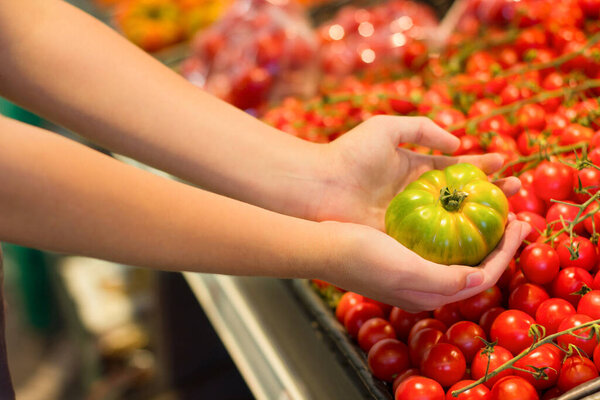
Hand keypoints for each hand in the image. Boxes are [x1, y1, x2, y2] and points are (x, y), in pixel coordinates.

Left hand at [313, 115, 519, 230]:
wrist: (317, 186)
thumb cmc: (349, 154)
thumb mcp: (386, 128)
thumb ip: (422, 128)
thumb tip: (456, 143)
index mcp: (414, 168)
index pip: (455, 167)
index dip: (480, 165)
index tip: (506, 163)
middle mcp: (416, 195)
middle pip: (460, 195)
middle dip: (490, 192)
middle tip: (519, 191)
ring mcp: (410, 219)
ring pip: (452, 221)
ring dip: (480, 219)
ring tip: (509, 216)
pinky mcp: (400, 239)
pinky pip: (433, 242)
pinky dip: (457, 243)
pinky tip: (479, 242)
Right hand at [321, 218, 530, 310]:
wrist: (323, 245)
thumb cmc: (362, 256)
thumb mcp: (406, 270)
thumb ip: (446, 280)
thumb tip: (481, 280)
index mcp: (431, 294)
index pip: (484, 278)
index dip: (508, 252)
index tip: (522, 222)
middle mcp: (426, 287)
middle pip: (476, 268)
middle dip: (499, 244)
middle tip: (515, 215)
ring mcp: (414, 273)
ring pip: (460, 256)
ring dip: (480, 236)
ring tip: (492, 212)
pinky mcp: (402, 257)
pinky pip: (441, 246)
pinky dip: (457, 231)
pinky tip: (455, 213)